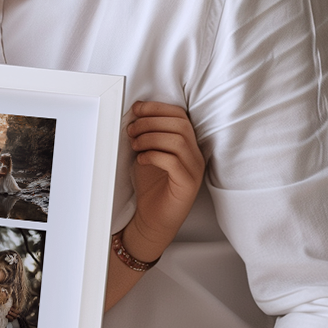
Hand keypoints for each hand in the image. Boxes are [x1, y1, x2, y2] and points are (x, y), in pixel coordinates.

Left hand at [124, 101, 204, 261]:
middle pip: (180, 125)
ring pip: (178, 141)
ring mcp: (194, 170)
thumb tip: (134, 116)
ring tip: (134, 144)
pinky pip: (174, 162)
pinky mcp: (188, 185)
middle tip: (132, 130)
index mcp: (188, 144)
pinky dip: (154, 156)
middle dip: (151, 122)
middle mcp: (195, 155)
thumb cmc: (151, 186)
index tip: (137, 109)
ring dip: (151, 138)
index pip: (180, 116)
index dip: (157, 108)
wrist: (154, 218)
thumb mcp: (146, 153)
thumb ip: (146, 135)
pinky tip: (141, 159)